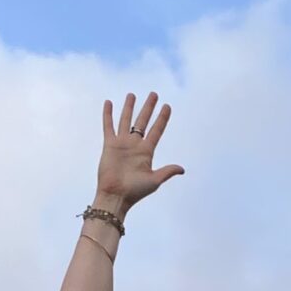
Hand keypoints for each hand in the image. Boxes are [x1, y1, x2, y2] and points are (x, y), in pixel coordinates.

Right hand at [96, 91, 183, 214]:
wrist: (115, 196)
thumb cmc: (135, 191)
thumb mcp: (154, 181)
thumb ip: (167, 172)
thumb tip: (182, 169)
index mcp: (147, 152)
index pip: (156, 130)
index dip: (162, 118)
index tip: (167, 106)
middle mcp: (135, 145)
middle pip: (143, 121)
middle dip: (148, 107)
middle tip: (154, 94)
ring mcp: (122, 144)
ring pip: (126, 120)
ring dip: (129, 107)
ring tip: (132, 94)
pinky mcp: (109, 145)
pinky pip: (108, 126)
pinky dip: (108, 115)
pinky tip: (109, 103)